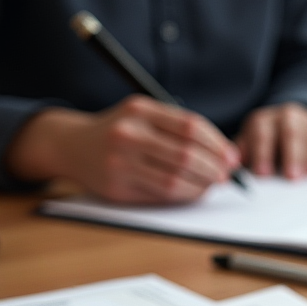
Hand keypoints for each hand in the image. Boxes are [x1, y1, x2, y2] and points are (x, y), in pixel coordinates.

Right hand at [6, 96, 240, 203]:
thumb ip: (178, 129)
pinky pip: (160, 195)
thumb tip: (223, 155)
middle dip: (213, 169)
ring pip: (175, 180)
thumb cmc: (120, 131)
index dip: (218, 145)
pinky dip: (184, 196)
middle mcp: (129, 134)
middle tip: (226, 176)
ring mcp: (121, 162)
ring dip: (201, 186)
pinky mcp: (118, 187)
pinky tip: (192, 192)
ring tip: (211, 185)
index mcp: (140, 110)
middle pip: (186, 156)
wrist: (73, 145)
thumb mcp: (144, 116)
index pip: (191, 127)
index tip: (233, 157)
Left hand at [236, 103, 306, 179]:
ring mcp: (305, 120)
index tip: (263, 174)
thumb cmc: (269, 144)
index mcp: (262, 121)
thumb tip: (230, 172)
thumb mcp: (251, 147)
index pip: (261, 133)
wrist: (295, 125)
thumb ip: (242, 158)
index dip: (262, 153)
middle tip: (291, 177)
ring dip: (306, 157)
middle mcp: (284, 116)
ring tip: (304, 176)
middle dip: (290, 154)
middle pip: (289, 131)